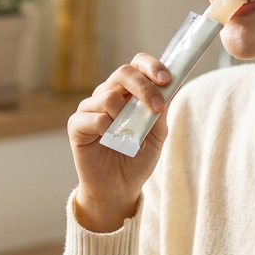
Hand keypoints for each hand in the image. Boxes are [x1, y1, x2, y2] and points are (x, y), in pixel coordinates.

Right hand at [67, 53, 172, 232]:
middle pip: (124, 73)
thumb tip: (177, 82)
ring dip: (126, 115)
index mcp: (127, 92)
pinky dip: (108, 128)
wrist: (119, 189)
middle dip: (144, 88)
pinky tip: (113, 143)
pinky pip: (94, 117)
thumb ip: (163, 109)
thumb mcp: (158, 133)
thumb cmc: (137, 158)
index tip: (167, 79)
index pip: (136, 64)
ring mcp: (90, 109)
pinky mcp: (77, 126)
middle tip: (157, 108)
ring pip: (108, 95)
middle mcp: (107, 94)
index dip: (152, 66)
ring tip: (133, 137)